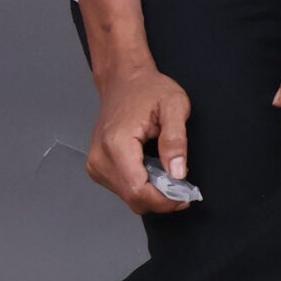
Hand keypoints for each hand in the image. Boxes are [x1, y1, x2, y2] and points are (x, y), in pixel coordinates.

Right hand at [87, 63, 193, 215]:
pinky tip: (152, 169)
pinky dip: (141, 186)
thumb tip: (178, 173)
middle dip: (161, 198)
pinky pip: (122, 189)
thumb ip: (176, 140)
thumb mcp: (174, 105)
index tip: (184, 197)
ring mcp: (96, 163)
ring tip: (167, 171)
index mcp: (116, 143)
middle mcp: (100, 157)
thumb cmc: (147, 88)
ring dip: (151, 193)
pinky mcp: (97, 167)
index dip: (164, 200)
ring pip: (128, 197)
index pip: (138, 190)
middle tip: (182, 186)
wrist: (123, 80)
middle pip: (133, 198)